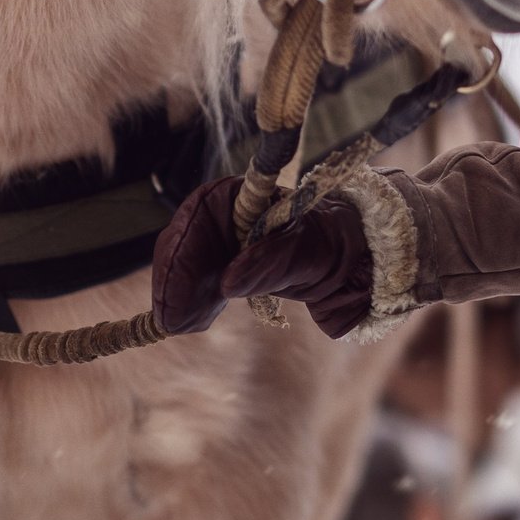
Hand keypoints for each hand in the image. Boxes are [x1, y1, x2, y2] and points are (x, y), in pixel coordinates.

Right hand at [150, 175, 373, 337]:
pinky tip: (190, 321)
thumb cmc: (332, 243)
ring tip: (179, 323)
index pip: (201, 211)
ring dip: (175, 294)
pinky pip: (195, 283)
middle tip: (170, 316)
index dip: (183, 247)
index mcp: (246, 196)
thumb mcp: (310, 252)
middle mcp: (227, 215)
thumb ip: (273, 262)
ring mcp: (221, 242)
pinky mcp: (221, 269)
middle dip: (172, 277)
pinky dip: (189, 302)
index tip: (174, 283)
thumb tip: (228, 282)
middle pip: (184, 239)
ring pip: (183, 263)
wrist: (349, 261)